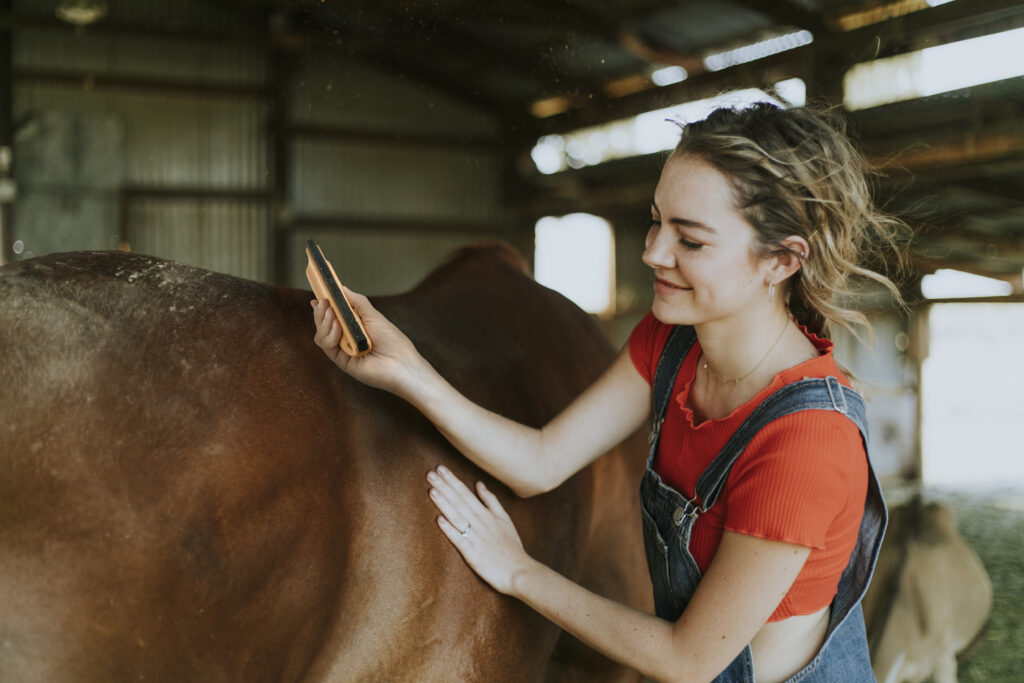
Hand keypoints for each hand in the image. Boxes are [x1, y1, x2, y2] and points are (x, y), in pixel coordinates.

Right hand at [310, 289, 423, 395]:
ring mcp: (343, 350)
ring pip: (321, 335)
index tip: (318, 297)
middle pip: (324, 325)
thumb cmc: (392, 339)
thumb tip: (342, 289)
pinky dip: (330, 334)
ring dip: (324, 322)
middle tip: (323, 302)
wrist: (400, 363)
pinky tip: (338, 327)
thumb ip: (357, 302)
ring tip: (332, 314)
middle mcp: (347, 338)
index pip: (334, 316)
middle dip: (321, 312)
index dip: (325, 307)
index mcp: (355, 327)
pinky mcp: (341, 360)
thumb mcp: (373, 315)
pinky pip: (327, 345)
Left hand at [427, 466, 531, 595]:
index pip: (466, 493)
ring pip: (457, 517)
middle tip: (430, 473)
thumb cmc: (511, 546)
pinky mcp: (472, 553)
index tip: (440, 469)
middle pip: (459, 501)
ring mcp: (476, 537)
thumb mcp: (504, 519)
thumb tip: (479, 484)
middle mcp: (480, 522)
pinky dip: (449, 529)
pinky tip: (438, 520)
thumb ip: (491, 501)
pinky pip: (459, 539)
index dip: (452, 480)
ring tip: (431, 490)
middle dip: (444, 486)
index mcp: (487, 514)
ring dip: (444, 503)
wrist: (519, 571)